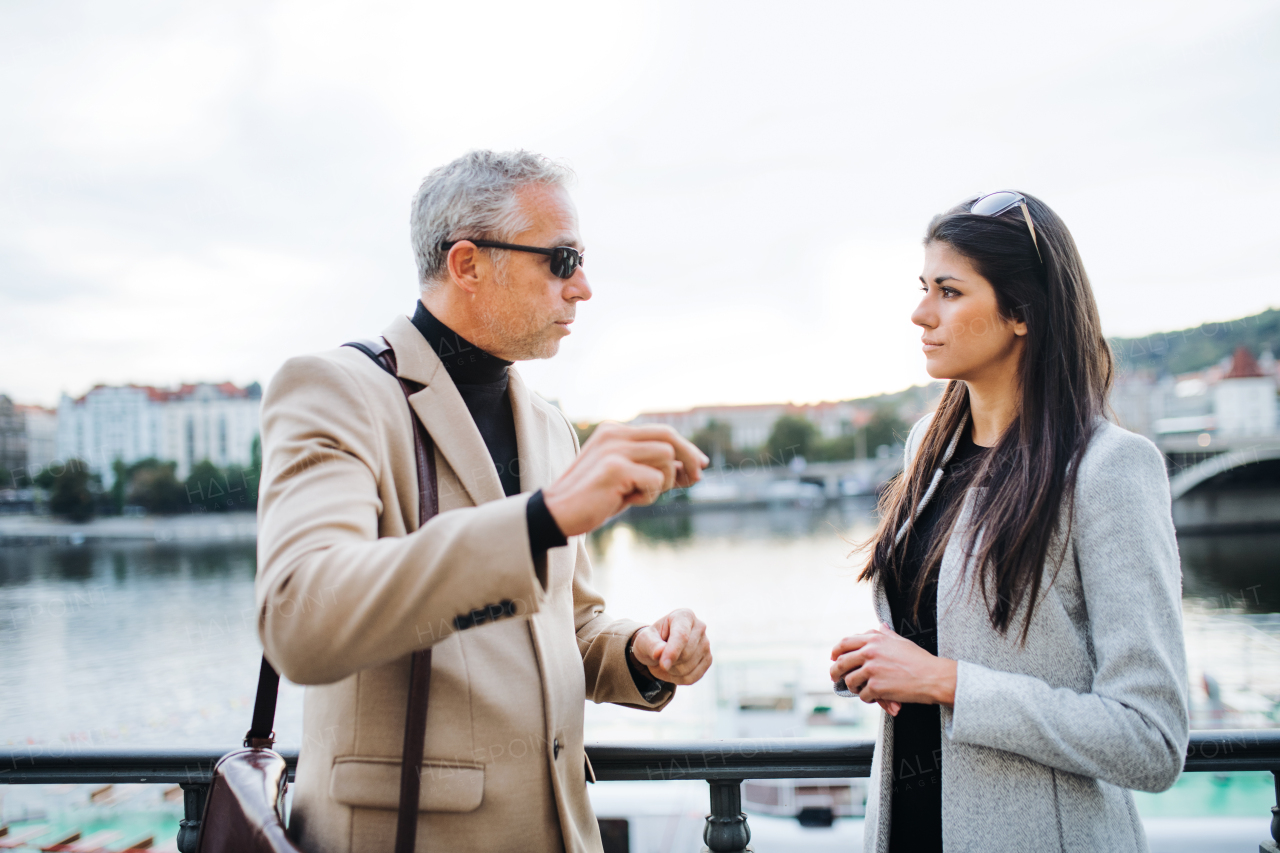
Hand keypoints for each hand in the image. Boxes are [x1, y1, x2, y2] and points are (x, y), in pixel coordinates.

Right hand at [543, 423, 708, 535]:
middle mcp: (614, 434)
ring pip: (666, 459)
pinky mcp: (615, 469)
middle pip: (669, 438)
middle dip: (689, 458)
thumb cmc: (594, 498)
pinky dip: (648, 496)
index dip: (686, 448)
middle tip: (697, 478)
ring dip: (662, 483)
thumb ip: (653, 469)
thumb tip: (690, 468)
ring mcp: (614, 450)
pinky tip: (626, 500)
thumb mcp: (628, 479)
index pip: (662, 432)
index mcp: (614, 431)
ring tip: (638, 494)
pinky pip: (656, 481)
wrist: (558, 514)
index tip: (700, 464)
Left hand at [629, 608, 711, 685]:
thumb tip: (659, 653)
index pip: (682, 636)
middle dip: (667, 662)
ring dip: (670, 672)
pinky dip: (677, 679)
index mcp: (684, 616)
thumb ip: (651, 645)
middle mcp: (700, 627)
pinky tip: (671, 670)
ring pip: (688, 669)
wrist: (659, 647)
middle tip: (657, 659)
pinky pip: (691, 678)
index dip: (673, 652)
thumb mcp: (645, 639)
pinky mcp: (708, 660)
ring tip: (663, 663)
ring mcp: (706, 644)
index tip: (663, 664)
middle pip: (686, 654)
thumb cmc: (652, 640)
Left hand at [830, 622, 955, 710]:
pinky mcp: (876, 687)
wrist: (933, 677)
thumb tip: (881, 626)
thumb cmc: (920, 660)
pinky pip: (863, 695)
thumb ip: (887, 635)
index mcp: (874, 639)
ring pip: (850, 681)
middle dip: (835, 672)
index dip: (836, 651)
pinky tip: (875, 698)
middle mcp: (870, 652)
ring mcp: (872, 670)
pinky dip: (867, 698)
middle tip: (835, 678)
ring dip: (853, 688)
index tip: (833, 657)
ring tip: (861, 690)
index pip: (845, 642)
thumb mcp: (901, 642)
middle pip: (841, 662)